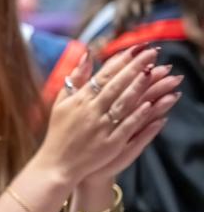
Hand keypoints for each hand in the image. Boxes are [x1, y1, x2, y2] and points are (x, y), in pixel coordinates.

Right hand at [36, 45, 180, 184]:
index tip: (136, 48)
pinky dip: (138, 115)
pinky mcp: (110, 143)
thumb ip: (75, 78)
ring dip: (138, 87)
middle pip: (116, 85)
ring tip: (153, 72)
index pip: (103, 75)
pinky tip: (151, 104)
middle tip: (152, 52)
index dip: (121, 61)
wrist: (58, 163)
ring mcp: (101, 127)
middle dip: (134, 67)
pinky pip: (126, 126)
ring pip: (123, 103)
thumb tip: (87, 54)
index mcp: (79, 99)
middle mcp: (90, 111)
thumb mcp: (61, 101)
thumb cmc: (60, 130)